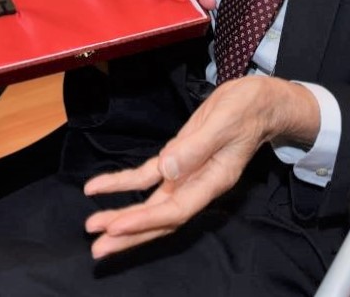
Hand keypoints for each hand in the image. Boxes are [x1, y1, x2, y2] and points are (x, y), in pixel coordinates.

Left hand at [82, 76, 318, 257]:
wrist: (256, 101)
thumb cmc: (246, 110)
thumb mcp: (225, 123)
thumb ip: (197, 147)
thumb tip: (167, 168)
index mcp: (212, 182)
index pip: (175, 211)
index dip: (145, 221)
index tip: (116, 228)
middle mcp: (196, 185)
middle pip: (159, 218)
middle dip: (128, 233)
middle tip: (98, 249)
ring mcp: (184, 174)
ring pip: (150, 203)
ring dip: (122, 216)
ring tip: (93, 228)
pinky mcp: (175, 158)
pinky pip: (145, 177)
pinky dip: (121, 183)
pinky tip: (97, 188)